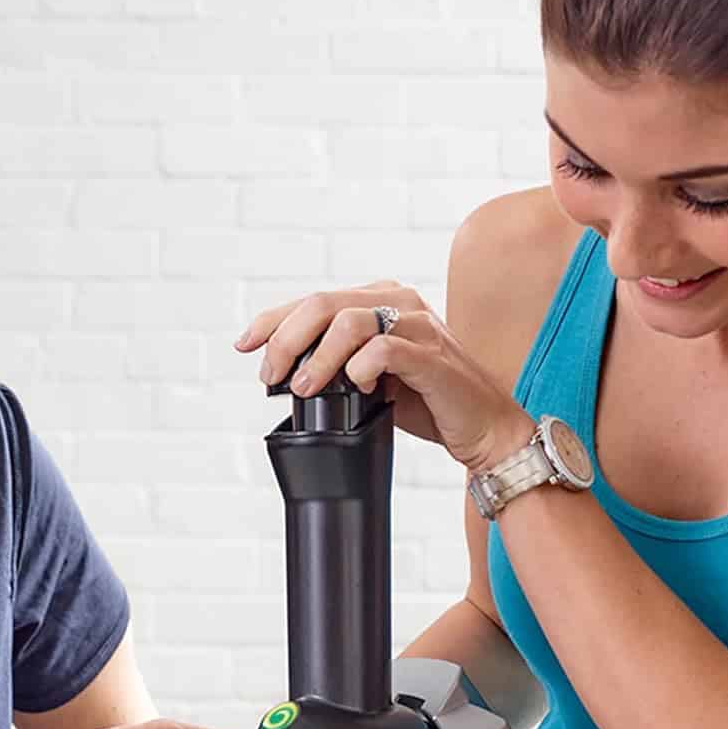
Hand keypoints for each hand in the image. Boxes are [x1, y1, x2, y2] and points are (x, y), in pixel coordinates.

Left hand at [236, 280, 534, 472]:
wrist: (482, 428)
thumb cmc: (427, 402)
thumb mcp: (370, 379)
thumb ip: (336, 365)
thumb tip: (282, 372)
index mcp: (380, 300)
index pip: (314, 300)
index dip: (273, 320)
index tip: (245, 346)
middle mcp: (398, 302)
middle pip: (324, 304)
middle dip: (287, 339)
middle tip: (272, 375)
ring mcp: (419, 325)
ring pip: (351, 321)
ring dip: (319, 357)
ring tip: (307, 388)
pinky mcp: (433, 354)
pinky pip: (386, 349)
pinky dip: (361, 368)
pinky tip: (356, 388)